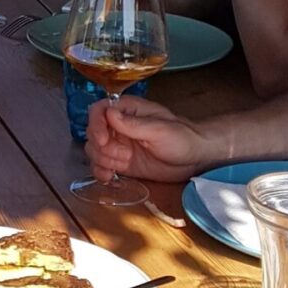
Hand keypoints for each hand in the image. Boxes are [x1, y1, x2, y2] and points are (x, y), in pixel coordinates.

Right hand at [86, 93, 213, 182]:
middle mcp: (119, 126)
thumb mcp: (159, 130)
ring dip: (102, 160)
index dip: (96, 124)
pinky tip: (110, 176)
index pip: (99, 110)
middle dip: (102, 147)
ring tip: (121, 164)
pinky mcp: (121, 162)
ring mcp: (119, 145)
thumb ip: (134, 124)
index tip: (103, 140)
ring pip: (94, 150)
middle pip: (92, 132)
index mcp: (128, 110)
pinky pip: (101, 165)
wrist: (194, 159)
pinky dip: (100, 172)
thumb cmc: (183, 138)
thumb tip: (109, 114)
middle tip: (123, 155)